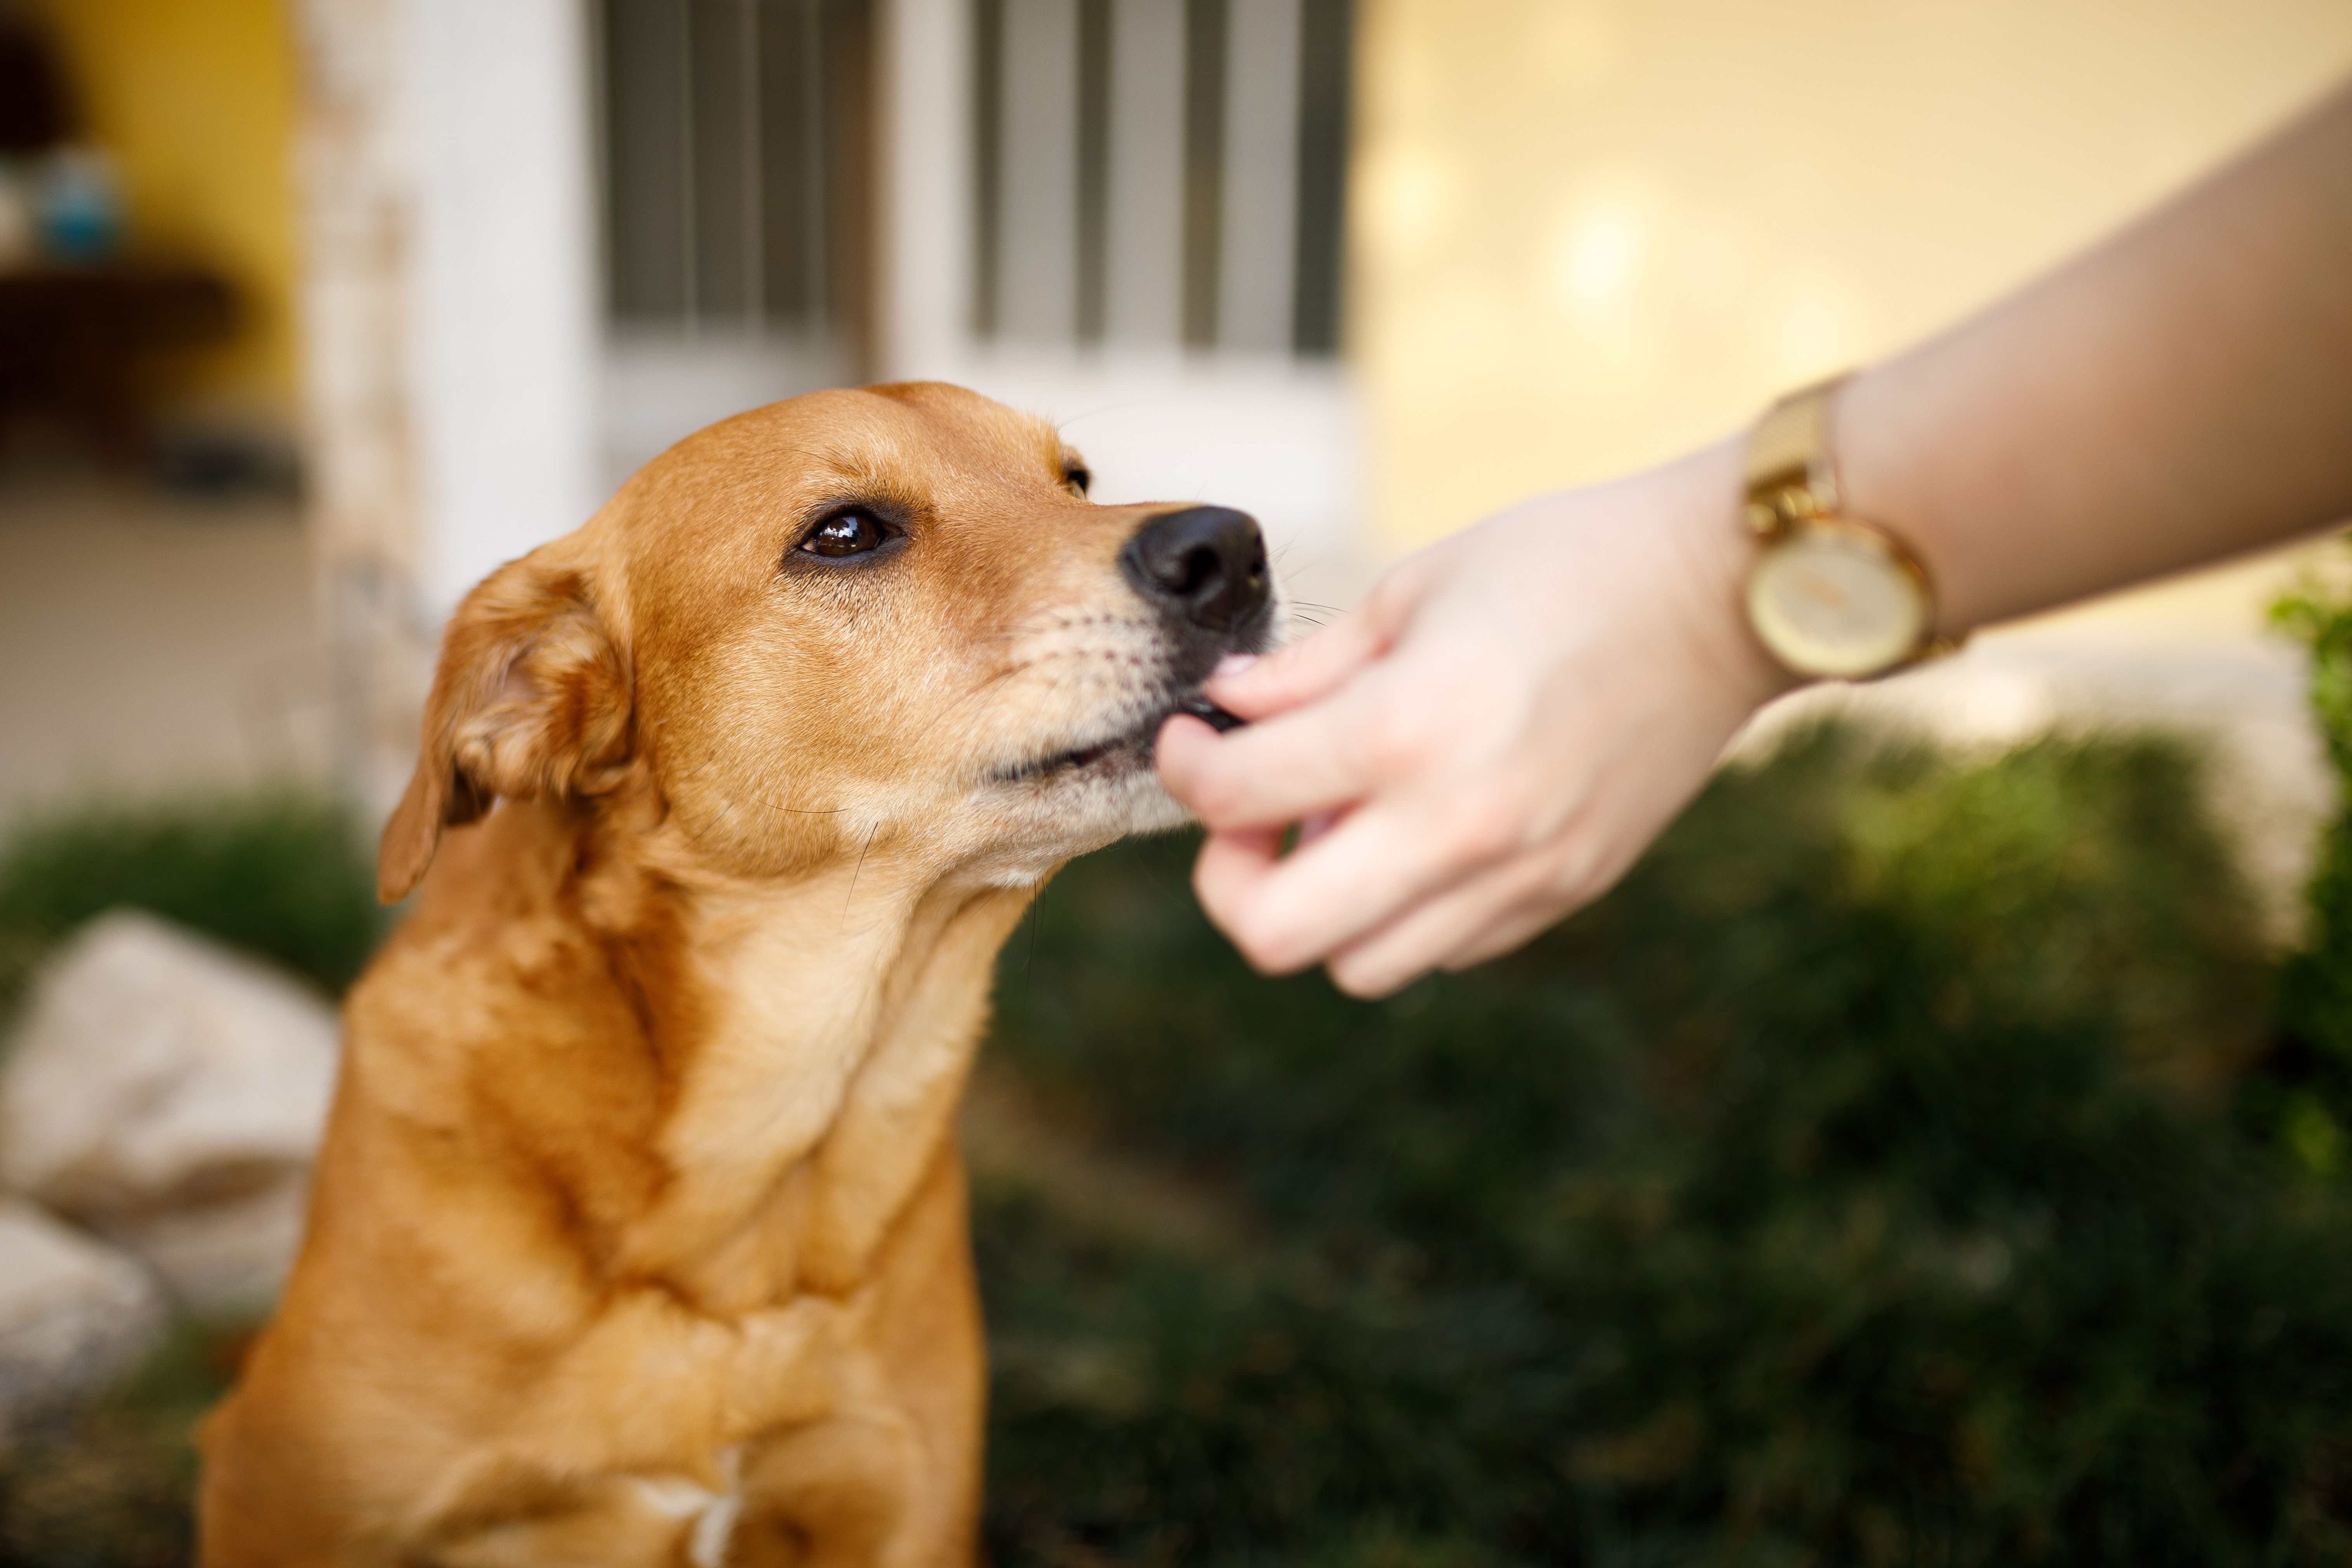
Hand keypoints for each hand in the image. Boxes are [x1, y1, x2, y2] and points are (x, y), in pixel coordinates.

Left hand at [1155, 442, 1795, 997]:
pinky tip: (1410, 836)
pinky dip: (1402, 911)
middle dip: (1230, 883)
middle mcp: (1456, 824)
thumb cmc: (1569, 563)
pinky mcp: (1565, 892)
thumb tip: (1228, 707)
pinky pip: (1445, 949)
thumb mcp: (1415, 586)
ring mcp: (1517, 873)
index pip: (1235, 797)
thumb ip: (1310, 667)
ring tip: (1334, 827)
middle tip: (1244, 818)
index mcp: (1406, 729)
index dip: (1185, 769)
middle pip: (1278, 936)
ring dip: (1320, 909)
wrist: (1723, 593)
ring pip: (1361, 964)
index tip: (1190, 739)